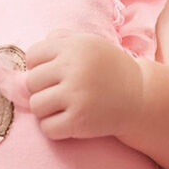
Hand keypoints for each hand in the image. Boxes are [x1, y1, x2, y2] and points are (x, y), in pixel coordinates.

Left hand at [25, 31, 144, 141]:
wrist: (140, 96)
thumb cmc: (108, 70)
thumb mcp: (89, 44)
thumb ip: (61, 39)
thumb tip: (29, 56)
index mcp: (74, 46)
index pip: (32, 56)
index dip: (40, 67)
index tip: (56, 75)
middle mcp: (74, 68)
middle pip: (31, 82)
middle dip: (42, 89)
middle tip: (62, 93)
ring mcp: (76, 95)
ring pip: (36, 106)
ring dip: (46, 110)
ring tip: (64, 107)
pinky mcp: (79, 120)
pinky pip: (47, 128)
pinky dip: (55, 128)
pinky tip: (70, 121)